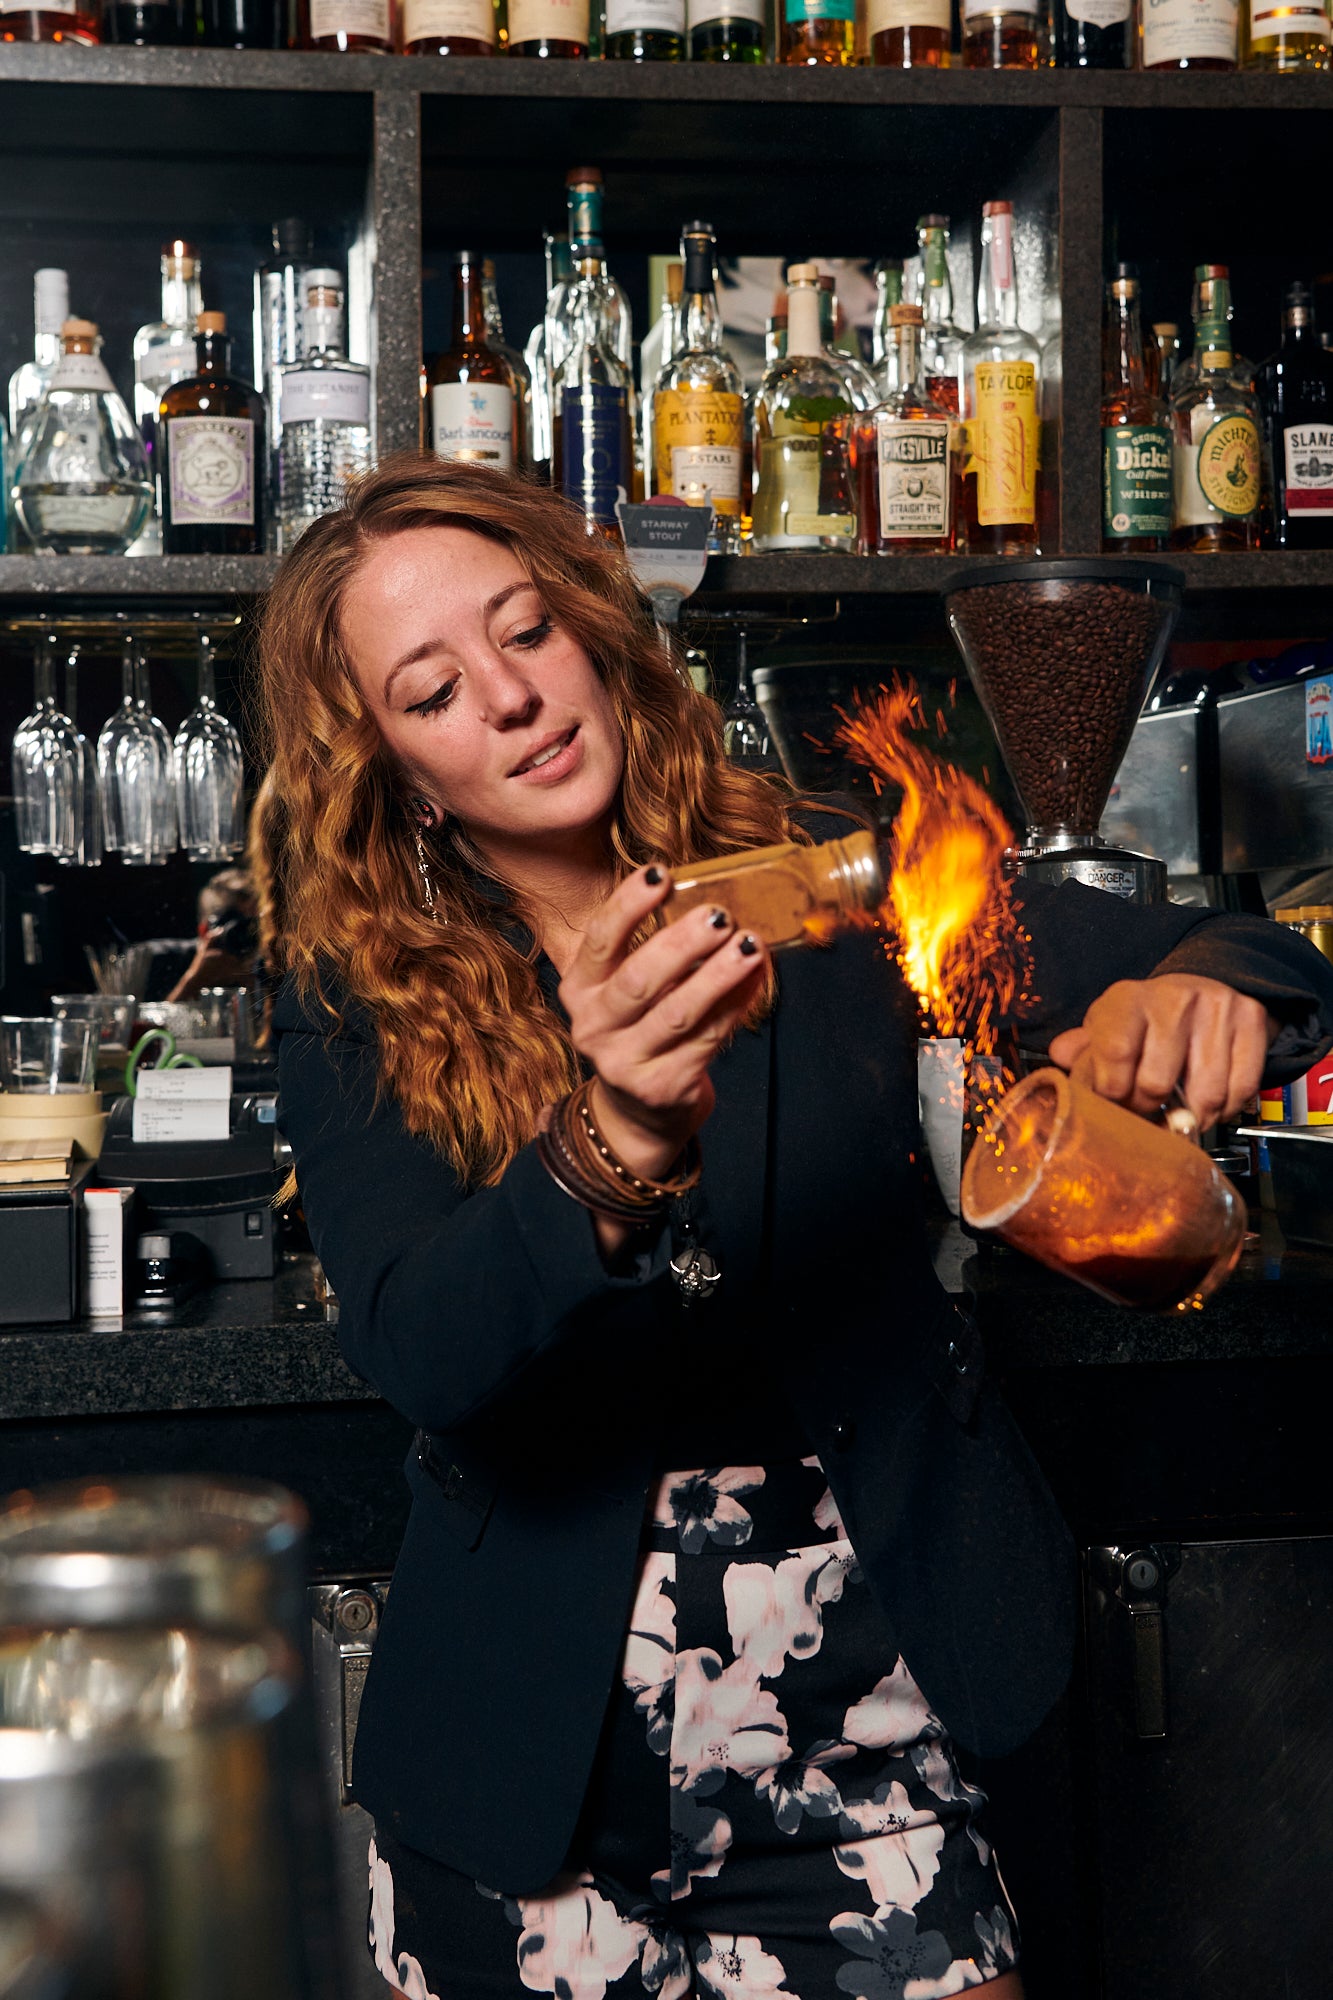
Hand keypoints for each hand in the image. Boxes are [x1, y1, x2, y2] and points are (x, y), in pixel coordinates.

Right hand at [558, 865, 765, 1183]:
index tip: (661, 873)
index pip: (600, 940)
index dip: (628, 904)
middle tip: (719, 915)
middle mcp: (593, 1028)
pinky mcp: (661, 1088)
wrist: (640, 1112)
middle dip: (682, 944)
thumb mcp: (627, 990)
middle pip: (639, 980)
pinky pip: (707, 1039)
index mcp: (580, 990)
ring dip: (718, 976)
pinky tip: (755, 981)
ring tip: (750, 946)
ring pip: (678, 1013)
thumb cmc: (641, 1030)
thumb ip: (653, 950)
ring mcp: (624, 1063)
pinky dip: (735, 1006)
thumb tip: (710, 900)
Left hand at [1048, 974, 1275, 1127]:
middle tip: (1147, 1111)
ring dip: (1190, 1118)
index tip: (1115, 1103)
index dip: (1113, 1092)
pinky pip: (1241, 1089)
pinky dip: (1224, 1110)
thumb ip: (1084, 1047)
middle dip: (1149, 1110)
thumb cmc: (1148, 1017)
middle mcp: (1174, 999)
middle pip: (1157, 1083)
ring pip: (1205, 1095)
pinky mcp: (1252, 1022)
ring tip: (1179, 1112)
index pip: (1115, 1053)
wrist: (1204, 984)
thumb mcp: (1109, 1023)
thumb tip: (1059, 1056)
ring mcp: (1217, 1009)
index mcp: (1129, 999)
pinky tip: (1210, 1103)